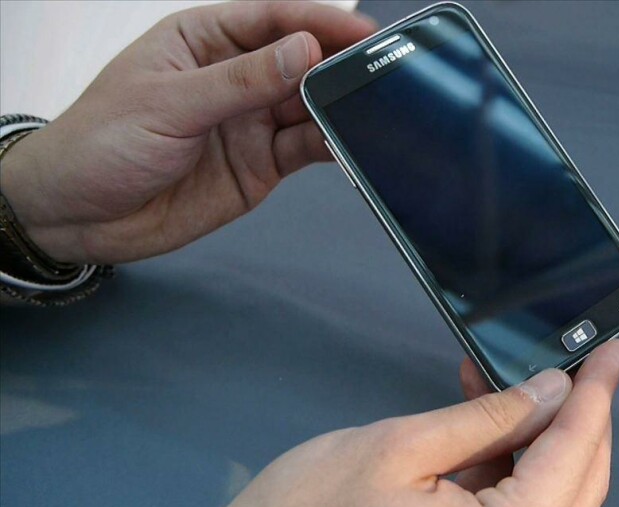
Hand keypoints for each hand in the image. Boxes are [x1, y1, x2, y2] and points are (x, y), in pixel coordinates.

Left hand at [0, 2, 374, 263]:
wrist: (77, 216)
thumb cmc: (101, 143)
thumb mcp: (169, 104)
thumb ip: (241, 82)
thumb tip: (304, 51)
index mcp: (205, 41)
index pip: (272, 19)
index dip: (318, 21)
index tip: (360, 31)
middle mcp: (236, 78)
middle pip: (301, 62)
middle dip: (339, 64)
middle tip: (382, 71)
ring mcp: (252, 122)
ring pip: (310, 107)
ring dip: (340, 107)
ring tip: (375, 110)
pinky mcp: (262, 165)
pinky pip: (305, 149)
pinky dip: (330, 146)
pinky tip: (349, 142)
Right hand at [154, 341, 618, 506]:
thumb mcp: (398, 449)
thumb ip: (486, 418)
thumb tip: (551, 391)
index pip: (573, 456)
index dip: (597, 396)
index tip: (615, 351)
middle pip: (580, 485)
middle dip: (583, 417)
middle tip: (585, 360)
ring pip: (554, 501)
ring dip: (543, 437)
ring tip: (512, 379)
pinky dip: (513, 465)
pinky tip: (489, 421)